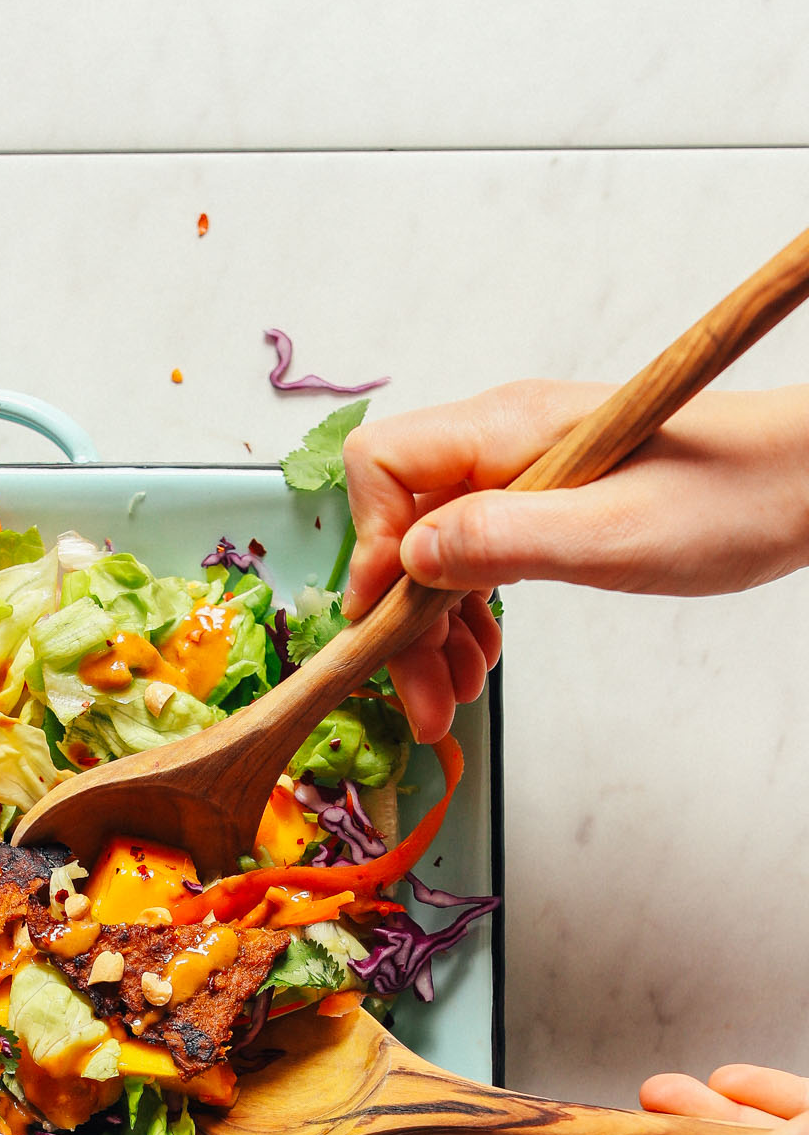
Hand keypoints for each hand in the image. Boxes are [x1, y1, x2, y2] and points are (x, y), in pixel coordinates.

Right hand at [340, 379, 808, 739]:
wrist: (801, 481)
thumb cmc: (730, 496)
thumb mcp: (615, 534)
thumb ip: (506, 539)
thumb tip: (411, 558)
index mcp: (509, 430)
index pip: (384, 467)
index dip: (367, 547)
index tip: (389, 625)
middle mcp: (501, 443)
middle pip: (400, 526)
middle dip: (401, 620)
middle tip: (425, 704)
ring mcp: (519, 473)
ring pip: (432, 551)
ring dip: (432, 629)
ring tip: (458, 695)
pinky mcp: (542, 501)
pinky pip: (473, 556)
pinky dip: (467, 613)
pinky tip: (484, 656)